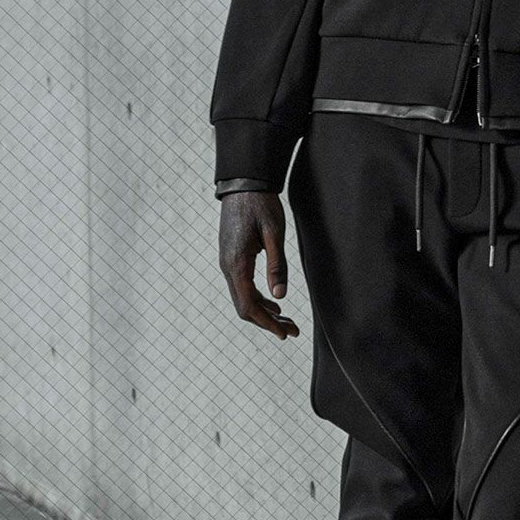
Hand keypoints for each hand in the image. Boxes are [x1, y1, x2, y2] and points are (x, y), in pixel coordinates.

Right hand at [219, 190, 300, 338]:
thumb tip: (280, 296)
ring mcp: (228, 263)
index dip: (267, 324)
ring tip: (287, 320)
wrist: (243, 185)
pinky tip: (274, 302)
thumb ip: (277, 265)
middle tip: (292, 330)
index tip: (285, 334)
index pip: (248, 306)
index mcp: (237, 264)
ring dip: (264, 312)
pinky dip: (258, 299)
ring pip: (243, 298)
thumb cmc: (260, 205)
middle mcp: (228, 267)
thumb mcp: (274, 234)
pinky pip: (242, 286)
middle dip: (268, 322)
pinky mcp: (232, 257)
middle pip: (244, 307)